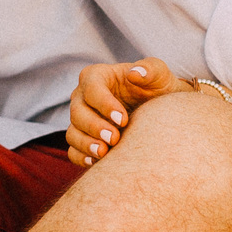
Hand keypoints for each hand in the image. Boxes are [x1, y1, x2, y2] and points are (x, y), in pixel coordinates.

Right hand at [65, 59, 185, 166]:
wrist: (159, 111)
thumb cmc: (157, 88)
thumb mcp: (159, 75)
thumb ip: (150, 69)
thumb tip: (134, 73)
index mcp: (97, 76)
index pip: (92, 88)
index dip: (104, 104)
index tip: (123, 120)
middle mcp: (83, 97)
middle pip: (77, 112)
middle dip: (94, 126)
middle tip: (114, 139)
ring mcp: (81, 119)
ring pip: (72, 132)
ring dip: (85, 144)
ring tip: (104, 153)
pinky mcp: (83, 138)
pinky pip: (73, 150)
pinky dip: (81, 157)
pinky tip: (96, 162)